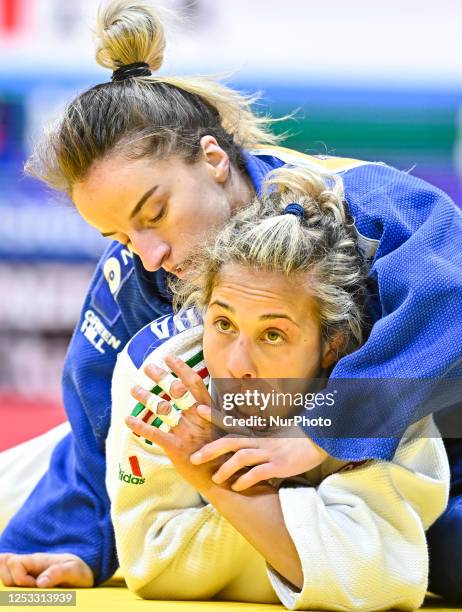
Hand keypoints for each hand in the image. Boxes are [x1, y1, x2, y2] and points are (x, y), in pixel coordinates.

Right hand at [0, 553, 93, 587]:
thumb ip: (59, 573)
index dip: (19, 577)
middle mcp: (28, 564)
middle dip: (13, 582)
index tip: (34, 586)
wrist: (82, 571)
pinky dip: (13, 583)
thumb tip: (40, 582)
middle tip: (32, 590)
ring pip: (6, 577)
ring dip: (12, 586)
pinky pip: (12, 578)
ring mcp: (26, 572)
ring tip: (29, 591)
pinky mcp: (26, 579)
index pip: (14, 562)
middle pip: (6, 570)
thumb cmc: (78, 570)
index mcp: (38, 560)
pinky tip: (21, 588)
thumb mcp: (74, 571)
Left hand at [128, 355, 222, 493]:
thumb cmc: (226, 453)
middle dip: (161, 377)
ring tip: (133, 388)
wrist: (224, 478)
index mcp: (210, 411)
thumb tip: (205, 401)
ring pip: (163, 409)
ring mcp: (187, 432)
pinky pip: (155, 433)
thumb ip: (216, 413)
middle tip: (147, 367)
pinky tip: (128, 419)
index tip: (169, 357)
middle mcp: (197, 418)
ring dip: (146, 397)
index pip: (194, 383)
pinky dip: (140, 426)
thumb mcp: (228, 428)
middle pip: (176, 391)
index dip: (181, 368)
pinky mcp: (176, 448)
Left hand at [190, 410, 327, 490]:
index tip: (198, 409)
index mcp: (258, 433)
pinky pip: (258, 472)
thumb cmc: (297, 439)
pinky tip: (237, 487)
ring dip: (225, 468)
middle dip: (210, 450)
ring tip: (216, 478)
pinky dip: (245, 480)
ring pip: (241, 457)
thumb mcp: (275, 435)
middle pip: (230, 441)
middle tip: (194, 458)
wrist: (321, 440)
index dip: (215, 415)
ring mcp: (270, 452)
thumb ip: (259, 438)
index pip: (232, 422)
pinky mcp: (279, 465)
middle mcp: (261, 441)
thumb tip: (243, 445)